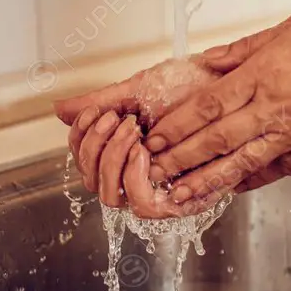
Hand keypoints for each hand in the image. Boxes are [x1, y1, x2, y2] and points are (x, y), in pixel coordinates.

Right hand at [57, 58, 232, 216]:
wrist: (231, 85)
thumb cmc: (195, 87)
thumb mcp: (140, 89)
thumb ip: (101, 101)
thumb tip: (59, 110)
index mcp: (125, 148)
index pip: (84, 160)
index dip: (80, 140)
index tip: (95, 114)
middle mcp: (137, 171)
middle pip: (90, 180)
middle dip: (93, 148)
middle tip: (114, 119)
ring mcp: (158, 187)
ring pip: (110, 196)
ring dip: (111, 160)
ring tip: (130, 129)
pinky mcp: (180, 199)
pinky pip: (143, 206)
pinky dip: (133, 178)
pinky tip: (142, 151)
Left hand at [143, 0, 290, 205]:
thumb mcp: (289, 25)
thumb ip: (246, 49)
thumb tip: (213, 59)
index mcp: (265, 73)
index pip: (207, 105)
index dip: (176, 126)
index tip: (154, 137)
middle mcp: (276, 108)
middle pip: (216, 139)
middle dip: (180, 158)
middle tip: (152, 172)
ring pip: (242, 163)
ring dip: (206, 180)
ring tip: (181, 195)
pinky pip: (277, 169)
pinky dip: (250, 180)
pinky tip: (232, 187)